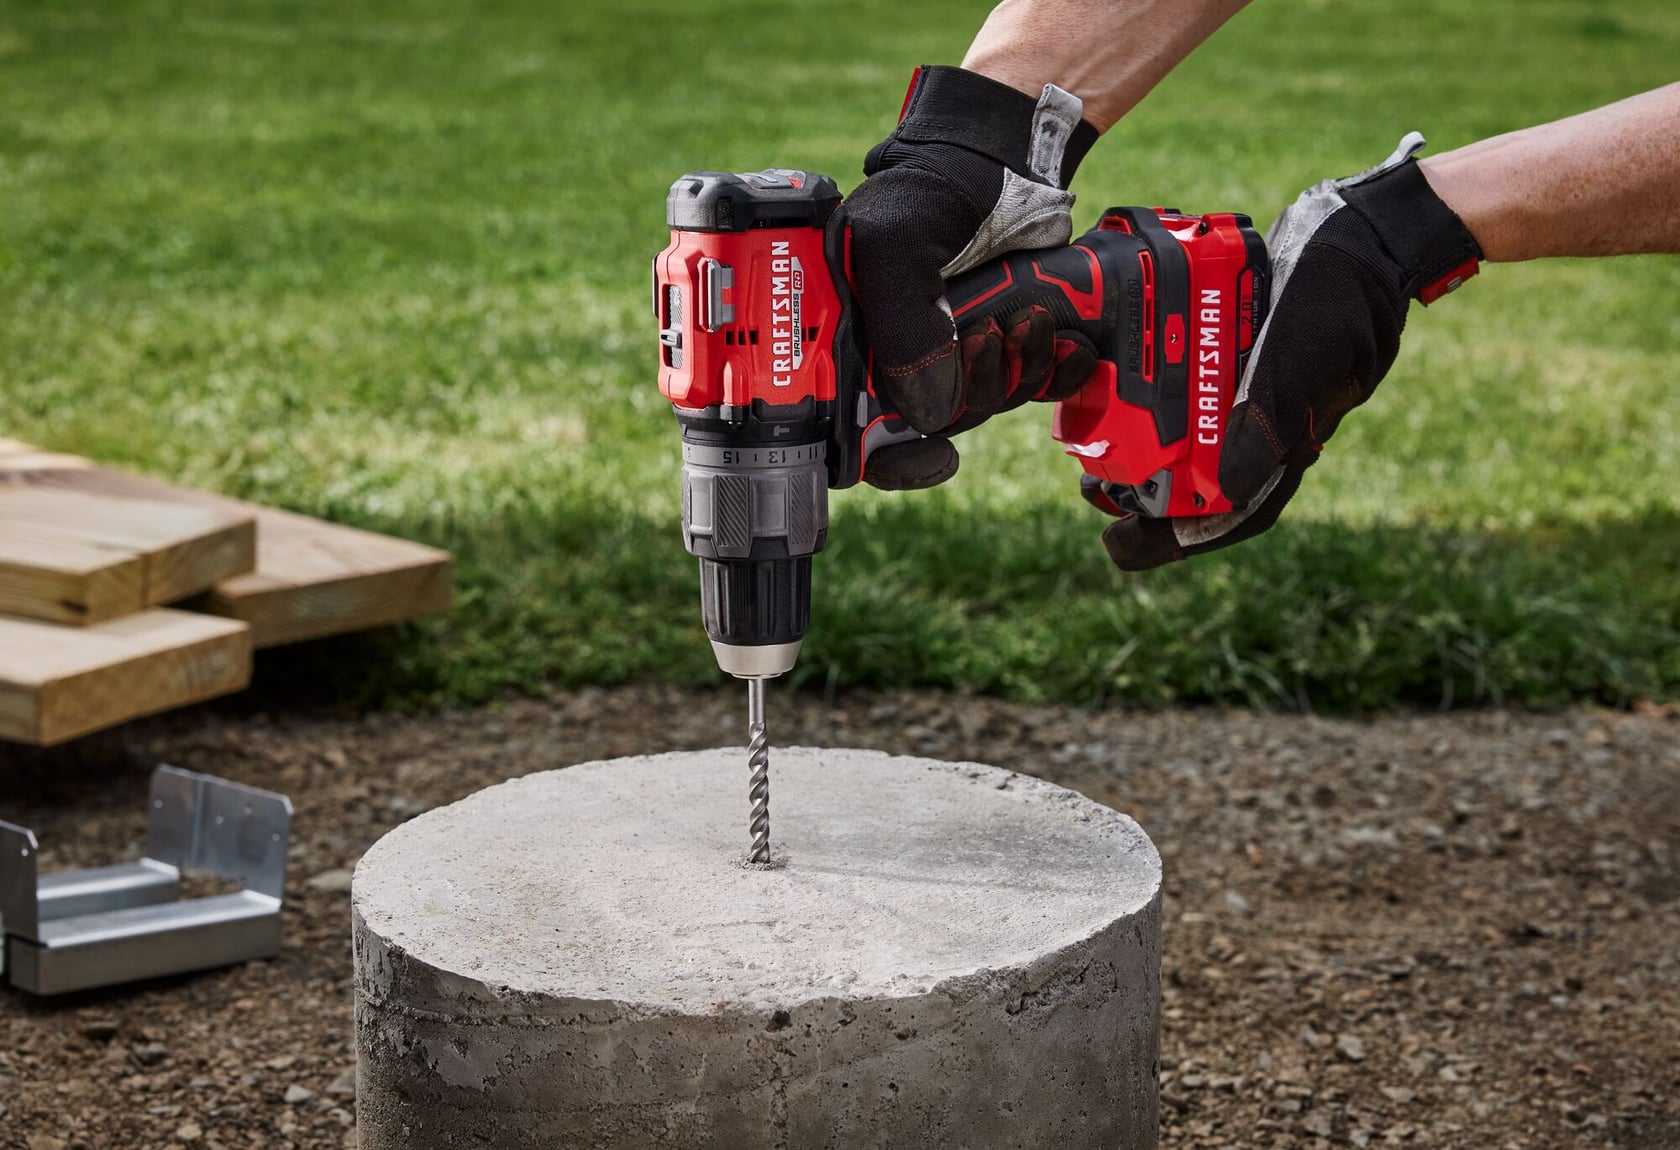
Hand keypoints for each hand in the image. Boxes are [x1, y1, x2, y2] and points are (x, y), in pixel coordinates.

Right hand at [844, 65, 1097, 489]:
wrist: (1000, 154)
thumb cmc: (930, 187)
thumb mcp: (894, 248)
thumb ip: (903, 332)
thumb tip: (932, 414)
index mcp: (852, 342)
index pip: (856, 434)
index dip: (891, 460)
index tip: (935, 454)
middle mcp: (899, 356)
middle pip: (936, 424)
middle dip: (976, 391)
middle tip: (989, 335)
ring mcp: (953, 352)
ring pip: (988, 407)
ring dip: (1021, 372)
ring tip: (1031, 317)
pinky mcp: (1004, 343)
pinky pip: (1033, 388)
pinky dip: (1058, 373)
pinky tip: (1068, 344)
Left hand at [1098, 133, 1483, 569]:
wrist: (1353, 234)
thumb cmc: (1338, 300)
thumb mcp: (1303, 358)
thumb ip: (1269, 417)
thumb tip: (1229, 489)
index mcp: (1284, 445)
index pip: (1230, 512)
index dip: (1173, 538)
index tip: (1118, 545)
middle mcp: (1258, 428)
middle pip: (1196, 485)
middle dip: (1141, 498)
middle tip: (1088, 494)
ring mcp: (1241, 393)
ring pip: (1180, 440)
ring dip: (1135, 449)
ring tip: (1086, 454)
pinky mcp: (1225, 358)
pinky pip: (1179, 389)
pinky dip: (1144, 395)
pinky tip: (1109, 389)